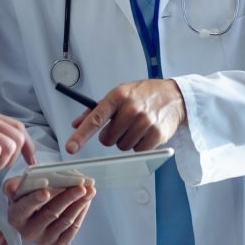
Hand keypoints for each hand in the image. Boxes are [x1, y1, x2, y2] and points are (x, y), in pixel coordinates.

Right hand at [4, 176, 94, 244]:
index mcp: (16, 217)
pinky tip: (86, 202)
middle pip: (50, 213)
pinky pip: (73, 229)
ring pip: (65, 221)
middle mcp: (28, 232)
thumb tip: (11, 189)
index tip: (46, 191)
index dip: (35, 200)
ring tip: (90, 190)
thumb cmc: (26, 197)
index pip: (25, 208)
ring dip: (79, 204)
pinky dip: (81, 213)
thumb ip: (13, 186)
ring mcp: (44, 240)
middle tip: (80, 187)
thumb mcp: (17, 188)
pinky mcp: (57, 244)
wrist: (33, 213)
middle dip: (67, 198)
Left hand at [65, 79, 185, 153]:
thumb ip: (96, 109)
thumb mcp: (119, 94)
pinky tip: (146, 132)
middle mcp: (131, 108)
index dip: (81, 135)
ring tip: (136, 126)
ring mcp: (145, 122)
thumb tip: (77, 124)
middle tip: (122, 125)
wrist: (174, 96)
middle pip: (107, 139)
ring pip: (122, 146)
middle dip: (111, 136)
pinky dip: (139, 145)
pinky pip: (138, 150)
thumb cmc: (143, 95)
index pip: (95, 118)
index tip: (71, 147)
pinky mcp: (157, 134)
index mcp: (118, 96)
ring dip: (126, 140)